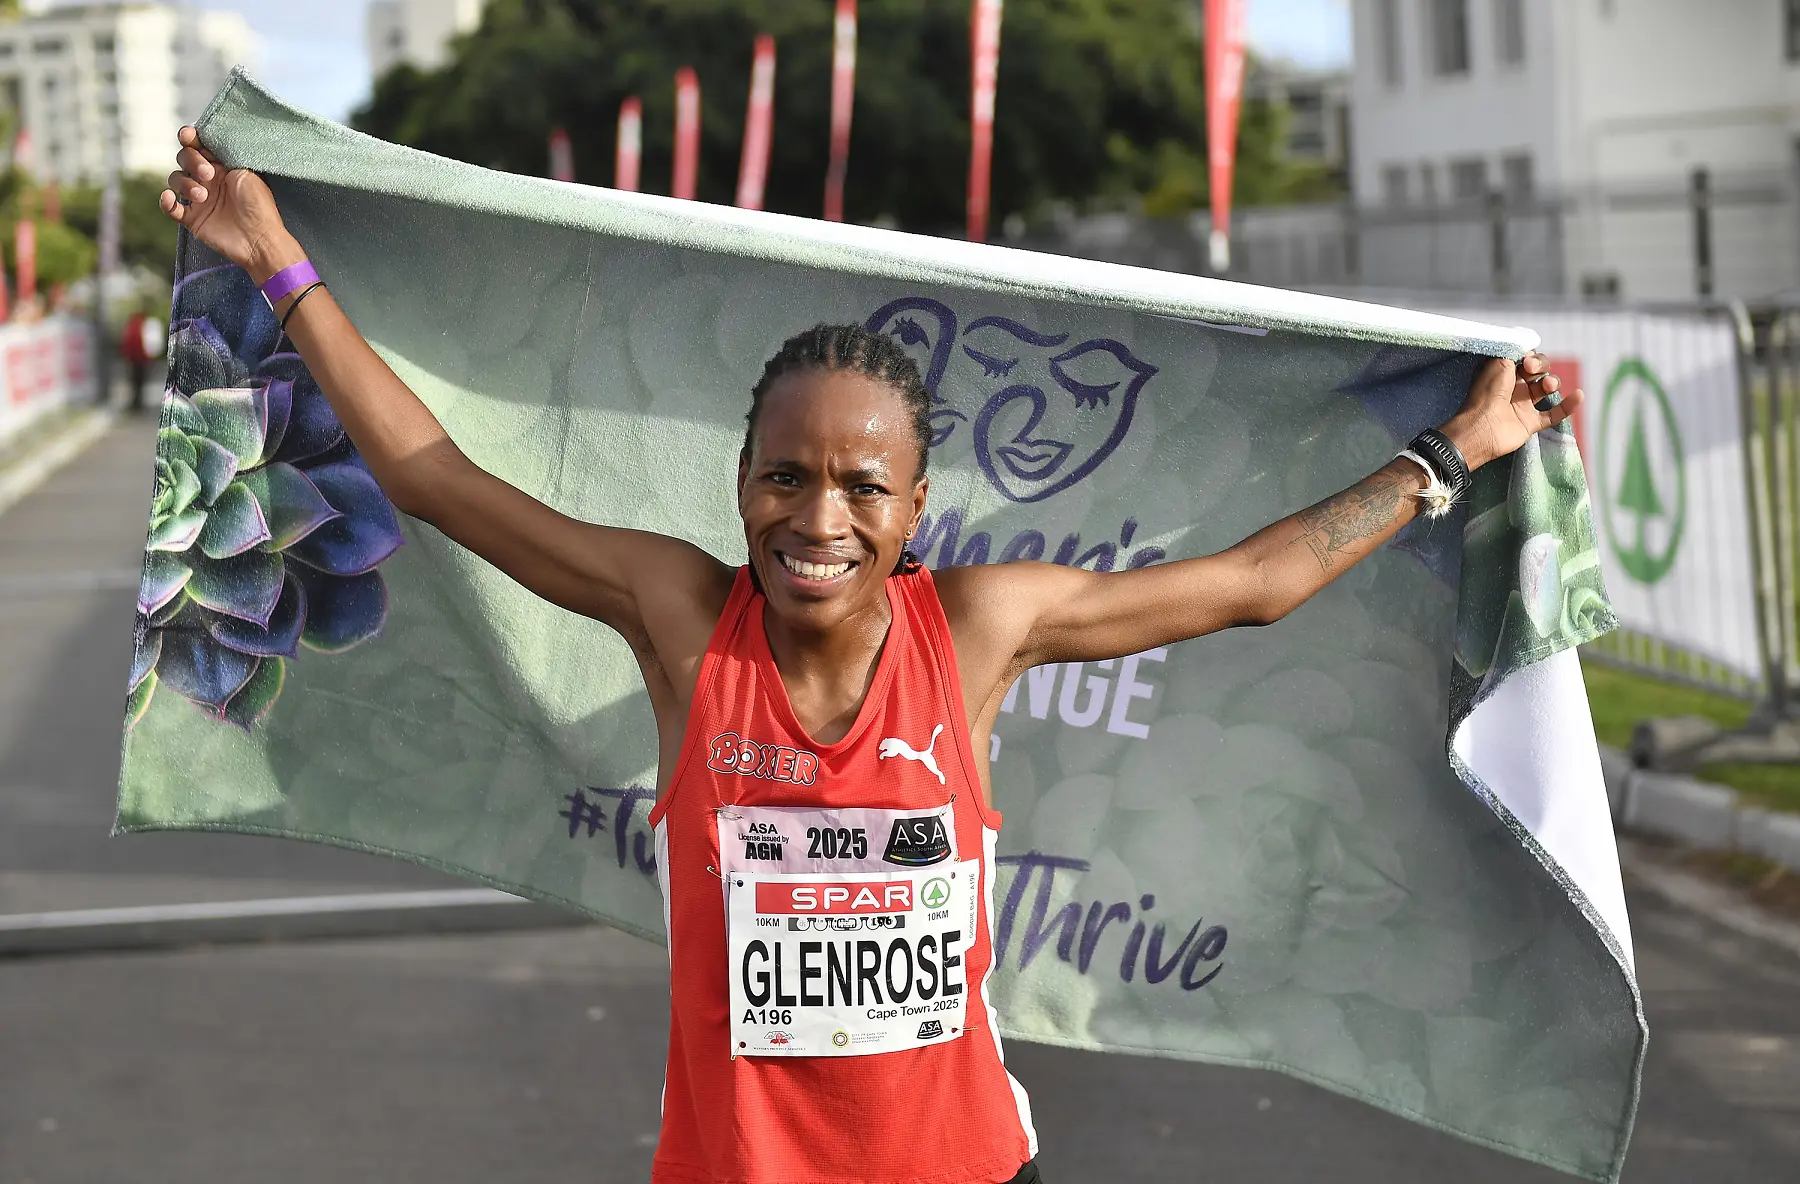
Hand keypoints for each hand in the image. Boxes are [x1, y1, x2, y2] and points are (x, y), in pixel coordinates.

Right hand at [158, 126, 302, 282]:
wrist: (260, 240)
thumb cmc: (259, 205)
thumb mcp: (246, 172)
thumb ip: (225, 154)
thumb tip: (207, 138)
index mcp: (223, 166)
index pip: (199, 146)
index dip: (190, 138)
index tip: (188, 136)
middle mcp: (209, 180)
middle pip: (184, 158)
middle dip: (192, 161)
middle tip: (208, 174)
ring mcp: (199, 199)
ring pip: (176, 179)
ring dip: (185, 184)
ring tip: (203, 196)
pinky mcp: (193, 219)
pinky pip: (170, 207)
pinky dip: (165, 201)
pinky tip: (169, 198)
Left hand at [1441, 352, 1583, 470]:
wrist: (1481, 426)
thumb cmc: (1486, 392)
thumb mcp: (1498, 362)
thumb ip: (1514, 351)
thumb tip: (1528, 348)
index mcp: (1504, 373)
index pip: (1526, 359)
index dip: (1531, 356)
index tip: (1527, 359)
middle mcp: (1514, 388)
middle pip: (1539, 371)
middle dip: (1542, 366)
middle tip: (1532, 369)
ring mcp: (1523, 406)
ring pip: (1547, 389)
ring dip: (1552, 383)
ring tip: (1548, 386)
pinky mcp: (1530, 423)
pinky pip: (1554, 414)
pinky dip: (1568, 406)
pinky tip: (1579, 395)